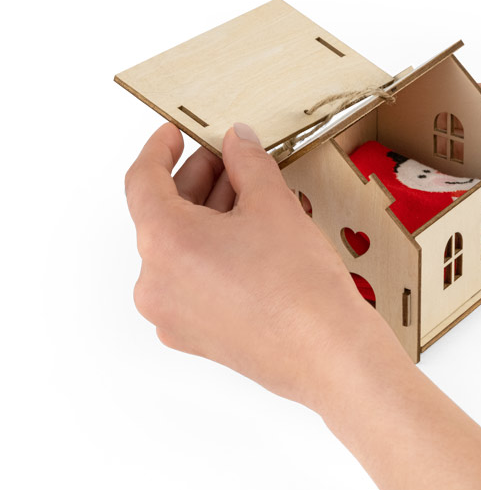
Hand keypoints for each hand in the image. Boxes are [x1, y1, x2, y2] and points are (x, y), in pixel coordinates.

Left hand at [124, 122, 407, 412]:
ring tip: (251, 201)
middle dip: (197, 183)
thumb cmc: (302, 291)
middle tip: (230, 162)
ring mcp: (171, 315)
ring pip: (179, 251)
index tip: (174, 136)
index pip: (143, 181)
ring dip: (209, 219)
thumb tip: (238, 143)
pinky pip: (191, 282)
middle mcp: (155, 282)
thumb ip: (248, 163)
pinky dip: (213, 255)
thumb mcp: (275, 205)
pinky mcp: (193, 335)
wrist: (328, 354)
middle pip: (162, 216)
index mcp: (164, 243)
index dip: (159, 149)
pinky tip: (252, 242)